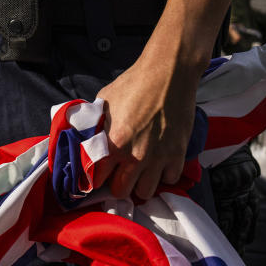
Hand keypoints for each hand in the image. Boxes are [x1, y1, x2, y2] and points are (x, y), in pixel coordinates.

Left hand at [92, 51, 202, 199]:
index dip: (95, 177)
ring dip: (141, 183)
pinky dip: (164, 174)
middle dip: (117, 184)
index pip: (96, 179)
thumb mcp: (105, 101)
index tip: (99, 173)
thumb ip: (96, 124)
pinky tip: (160, 163)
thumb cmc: (135, 83)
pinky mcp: (178, 153)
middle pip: (121, 191)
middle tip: (120, 174)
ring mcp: (159, 157)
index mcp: (113, 144)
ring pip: (146, 192)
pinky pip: (170, 179)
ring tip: (140, 172)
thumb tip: (87, 136)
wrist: (169, 73)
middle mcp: (135, 156)